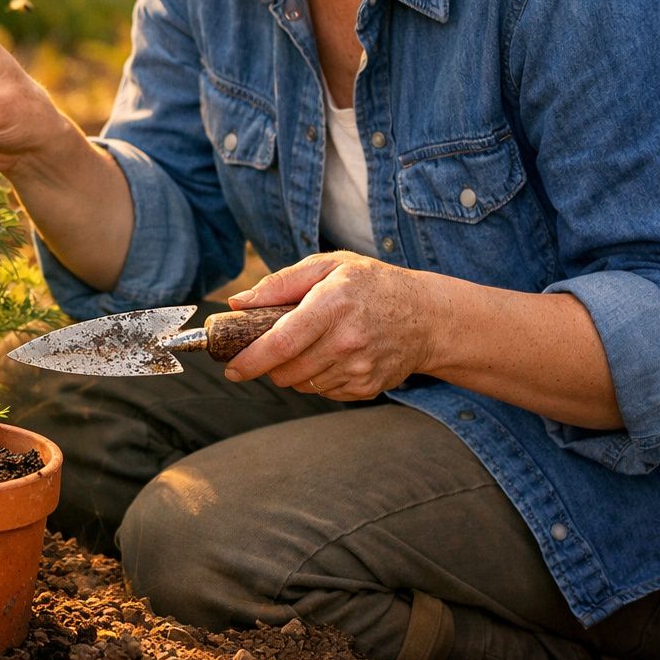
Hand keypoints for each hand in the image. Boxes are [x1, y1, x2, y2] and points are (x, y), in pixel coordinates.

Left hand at [222, 251, 442, 400]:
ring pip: (302, 384)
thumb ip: (279, 284)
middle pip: (287, 370)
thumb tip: (237, 303)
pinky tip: (333, 356)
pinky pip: (323, 392)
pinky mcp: (367, 387)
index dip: (251, 360)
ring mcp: (360, 367)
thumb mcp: (328, 267)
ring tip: (311, 345)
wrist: (428, 317)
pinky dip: (317, 379)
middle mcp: (347, 340)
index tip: (231, 368)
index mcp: (333, 304)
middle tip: (272, 347)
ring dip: (293, 371)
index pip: (281, 342)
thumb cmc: (370, 285)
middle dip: (269, 365)